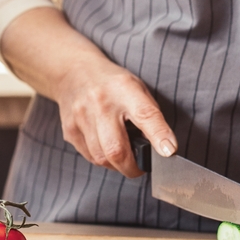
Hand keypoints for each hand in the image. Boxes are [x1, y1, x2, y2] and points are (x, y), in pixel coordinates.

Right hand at [55, 59, 176, 176]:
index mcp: (125, 89)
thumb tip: (164, 148)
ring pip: (101, 158)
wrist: (74, 72)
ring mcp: (81, 117)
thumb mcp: (137, 90)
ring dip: (116, 165)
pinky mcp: (70, 130)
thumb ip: (150, 117)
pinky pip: (89, 157)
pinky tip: (106, 148)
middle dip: (132, 167)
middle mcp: (101, 103)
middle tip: (140, 168)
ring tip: (123, 156)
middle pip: (116, 149)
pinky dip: (102, 159)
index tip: (169, 152)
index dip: (159, 136)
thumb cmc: (112, 85)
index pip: (145, 115)